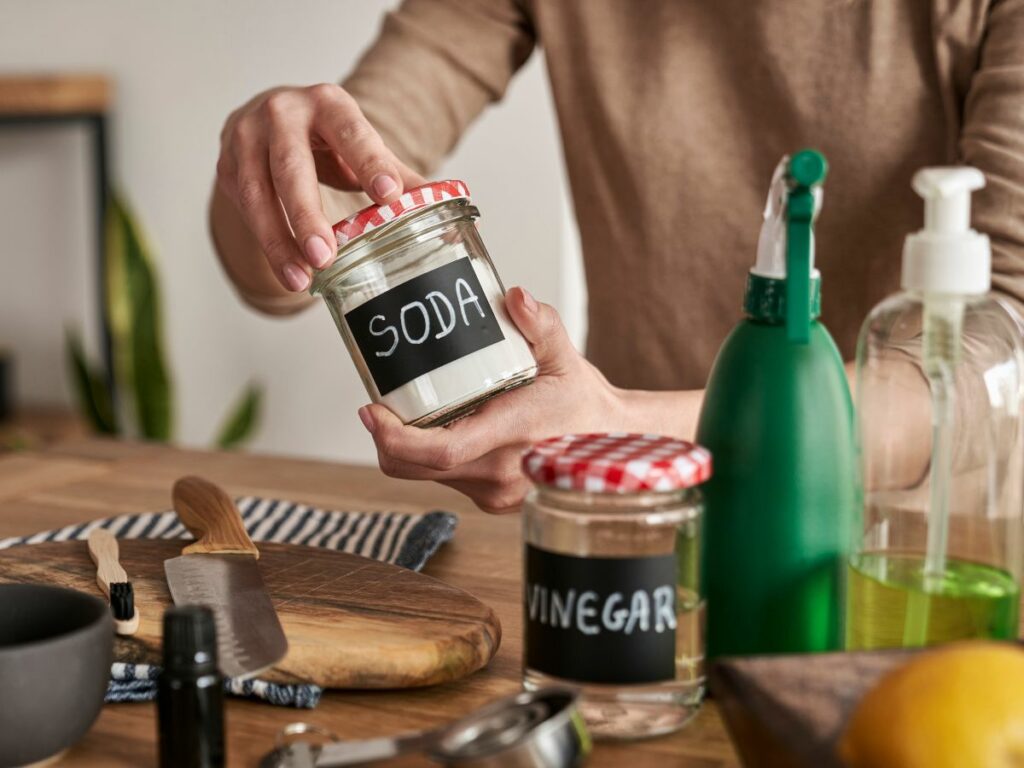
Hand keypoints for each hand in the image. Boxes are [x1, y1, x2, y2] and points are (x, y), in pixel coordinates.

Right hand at [216, 84, 424, 292]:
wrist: (274, 119)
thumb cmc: (329, 138)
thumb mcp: (363, 146)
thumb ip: (399, 177)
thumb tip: (453, 211)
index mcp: (328, 103)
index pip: (351, 133)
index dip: (370, 163)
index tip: (389, 196)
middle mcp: (281, 112)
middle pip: (291, 166)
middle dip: (306, 214)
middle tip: (324, 257)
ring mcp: (245, 137)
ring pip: (258, 194)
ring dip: (278, 241)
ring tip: (301, 279)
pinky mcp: (227, 165)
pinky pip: (244, 209)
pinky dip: (265, 242)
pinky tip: (284, 270)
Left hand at [359, 288, 682, 513]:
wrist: (612, 444)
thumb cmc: (585, 402)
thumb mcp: (565, 354)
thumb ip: (540, 323)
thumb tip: (514, 297)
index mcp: (514, 435)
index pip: (441, 449)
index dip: (395, 437)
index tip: (372, 412)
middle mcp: (501, 474)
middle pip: (419, 467)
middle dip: (388, 440)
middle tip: (376, 407)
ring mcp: (496, 493)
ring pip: (428, 476)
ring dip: (408, 449)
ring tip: (404, 413)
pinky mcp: (491, 500)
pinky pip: (445, 479)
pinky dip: (431, 457)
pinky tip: (436, 429)